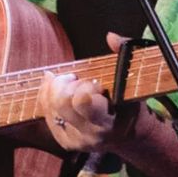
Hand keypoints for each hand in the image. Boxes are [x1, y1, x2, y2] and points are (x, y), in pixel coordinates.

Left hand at [38, 32, 146, 152]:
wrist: (127, 135)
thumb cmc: (129, 104)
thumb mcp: (132, 81)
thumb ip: (123, 56)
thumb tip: (110, 37)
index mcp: (107, 121)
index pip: (82, 101)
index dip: (85, 86)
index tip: (96, 83)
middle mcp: (89, 135)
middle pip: (61, 101)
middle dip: (68, 84)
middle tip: (80, 81)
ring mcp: (74, 139)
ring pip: (49, 104)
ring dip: (58, 88)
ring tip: (73, 85)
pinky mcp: (63, 140)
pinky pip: (45, 110)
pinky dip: (49, 95)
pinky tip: (62, 90)